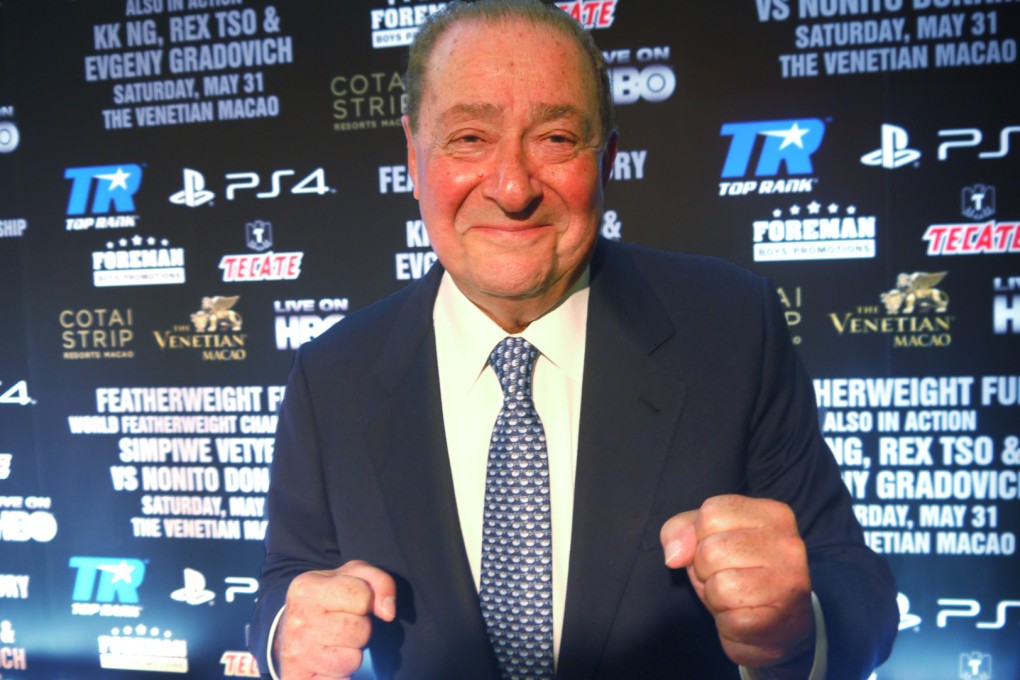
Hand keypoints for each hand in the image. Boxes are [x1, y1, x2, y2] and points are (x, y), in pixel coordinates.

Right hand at [276, 560, 395, 679]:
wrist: (288, 632)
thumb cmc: (327, 600)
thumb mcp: (352, 577)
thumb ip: (379, 582)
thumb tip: (388, 612)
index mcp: (307, 588)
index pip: (363, 596)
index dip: (366, 602)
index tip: (352, 604)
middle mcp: (298, 620)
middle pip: (361, 630)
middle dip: (361, 629)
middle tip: (344, 626)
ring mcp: (297, 652)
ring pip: (353, 659)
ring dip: (352, 654)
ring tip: (337, 644)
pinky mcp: (298, 678)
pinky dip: (342, 676)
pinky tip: (329, 663)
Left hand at [660, 495, 813, 671]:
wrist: (778, 626)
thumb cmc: (740, 573)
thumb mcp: (708, 538)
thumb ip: (683, 531)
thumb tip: (675, 555)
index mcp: (773, 515)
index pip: (711, 513)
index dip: (700, 538)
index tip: (721, 551)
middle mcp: (788, 545)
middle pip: (711, 550)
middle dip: (705, 571)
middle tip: (727, 579)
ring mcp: (789, 583)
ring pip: (720, 586)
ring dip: (716, 598)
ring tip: (735, 599)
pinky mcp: (782, 620)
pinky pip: (730, 621)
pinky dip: (727, 625)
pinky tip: (745, 619)